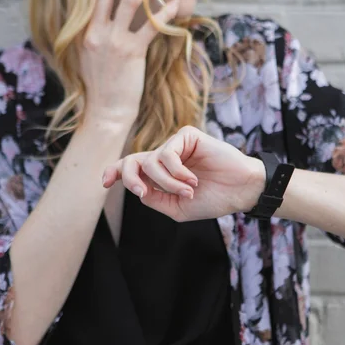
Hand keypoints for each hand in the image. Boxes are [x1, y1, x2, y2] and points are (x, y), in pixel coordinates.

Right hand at [80, 0, 179, 125]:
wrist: (105, 112)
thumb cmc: (101, 88)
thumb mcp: (88, 58)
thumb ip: (93, 36)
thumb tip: (105, 19)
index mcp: (82, 33)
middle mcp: (94, 33)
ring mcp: (112, 42)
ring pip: (128, 2)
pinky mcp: (131, 52)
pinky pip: (150, 26)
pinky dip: (164, 14)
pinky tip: (174, 6)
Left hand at [101, 126, 265, 221]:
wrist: (239, 191)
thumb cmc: (213, 199)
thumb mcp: (177, 208)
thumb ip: (154, 199)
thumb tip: (137, 188)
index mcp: (160, 174)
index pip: (130, 168)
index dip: (114, 172)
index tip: (104, 183)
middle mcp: (164, 157)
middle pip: (132, 161)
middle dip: (129, 178)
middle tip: (142, 193)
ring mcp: (175, 145)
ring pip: (151, 162)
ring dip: (167, 182)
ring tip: (188, 190)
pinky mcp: (187, 135)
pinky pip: (167, 154)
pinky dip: (176, 172)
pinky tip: (193, 179)